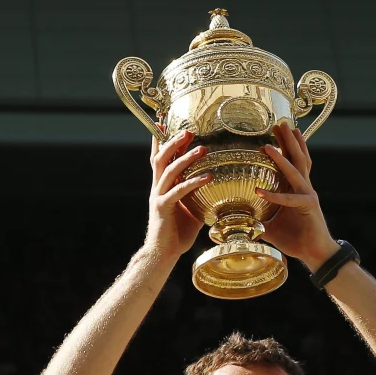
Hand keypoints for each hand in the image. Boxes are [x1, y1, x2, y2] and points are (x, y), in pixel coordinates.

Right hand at [145, 129, 211, 257]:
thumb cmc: (178, 232)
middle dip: (174, 142)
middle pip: (161, 158)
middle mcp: (157, 187)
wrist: (164, 253)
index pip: (159, 157)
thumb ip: (198, 194)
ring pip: (168, 170)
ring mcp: (158, 196)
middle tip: (189, 130)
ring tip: (202, 149)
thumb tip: (218, 186)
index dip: (161, 140)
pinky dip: (193, 183)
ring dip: (185, 158)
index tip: (165, 121)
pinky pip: (178, 191)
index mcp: (162, 185)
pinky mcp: (162, 207)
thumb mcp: (191, 208)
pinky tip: (207, 177)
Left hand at [255, 122, 337, 270]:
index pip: (292, 162)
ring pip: (295, 171)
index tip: (274, 133)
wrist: (315, 253)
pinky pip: (289, 199)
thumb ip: (257, 219)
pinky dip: (274, 195)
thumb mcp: (270, 226)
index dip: (285, 147)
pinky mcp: (308, 207)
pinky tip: (259, 190)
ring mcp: (307, 195)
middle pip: (297, 159)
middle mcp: (303, 188)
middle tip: (279, 123)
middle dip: (288, 140)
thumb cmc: (296, 239)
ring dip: (282, 157)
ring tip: (269, 145)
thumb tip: (238, 219)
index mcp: (296, 189)